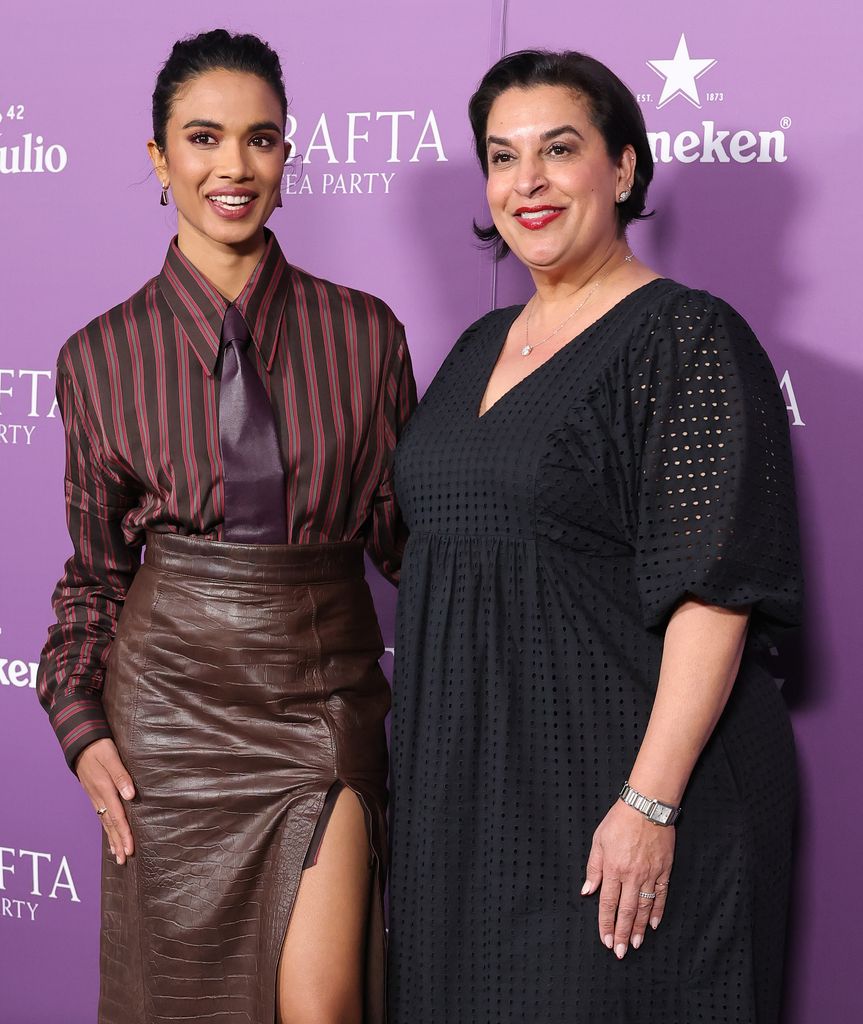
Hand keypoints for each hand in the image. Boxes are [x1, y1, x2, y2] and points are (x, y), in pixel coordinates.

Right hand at [75, 738, 135, 864]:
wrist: (81, 743)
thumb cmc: (99, 748)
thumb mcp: (112, 757)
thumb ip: (121, 775)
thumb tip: (130, 796)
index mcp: (105, 788)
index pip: (117, 816)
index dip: (124, 834)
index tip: (130, 849)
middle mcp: (99, 796)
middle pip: (111, 824)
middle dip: (118, 842)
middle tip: (125, 859)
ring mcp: (95, 797)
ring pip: (105, 822)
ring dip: (112, 839)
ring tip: (118, 855)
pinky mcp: (94, 795)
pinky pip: (101, 816)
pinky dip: (107, 828)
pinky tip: (110, 836)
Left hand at [581, 800, 673, 958]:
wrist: (647, 806)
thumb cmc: (619, 821)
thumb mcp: (598, 840)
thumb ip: (593, 868)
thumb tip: (587, 891)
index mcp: (613, 868)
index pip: (607, 903)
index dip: (605, 924)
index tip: (605, 940)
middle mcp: (631, 875)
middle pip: (626, 911)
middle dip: (621, 933)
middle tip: (620, 952)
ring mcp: (649, 874)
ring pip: (644, 907)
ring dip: (639, 928)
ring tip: (635, 944)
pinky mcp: (664, 870)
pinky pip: (661, 895)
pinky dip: (657, 911)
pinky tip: (653, 924)